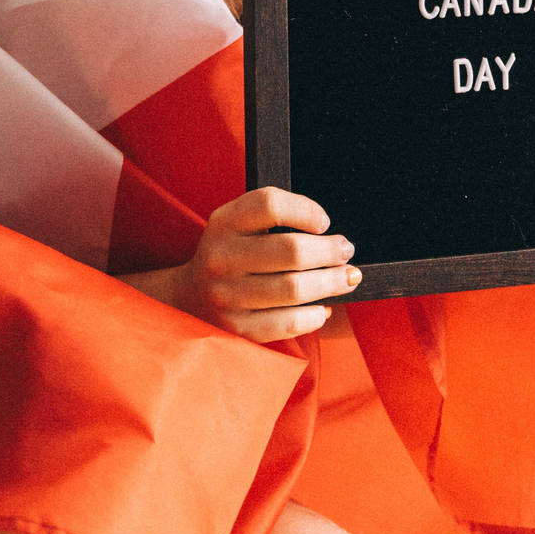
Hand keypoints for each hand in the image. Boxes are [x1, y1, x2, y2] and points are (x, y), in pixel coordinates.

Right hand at [123, 188, 359, 341]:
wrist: (188, 299)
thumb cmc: (228, 254)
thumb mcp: (236, 224)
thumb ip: (272, 217)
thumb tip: (326, 232)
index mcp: (224, 223)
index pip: (269, 204)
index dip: (305, 210)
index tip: (325, 222)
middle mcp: (223, 257)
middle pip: (290, 251)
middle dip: (329, 251)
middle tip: (346, 251)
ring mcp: (229, 296)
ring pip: (294, 289)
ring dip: (330, 283)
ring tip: (347, 278)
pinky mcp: (238, 329)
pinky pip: (288, 322)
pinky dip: (314, 315)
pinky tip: (324, 308)